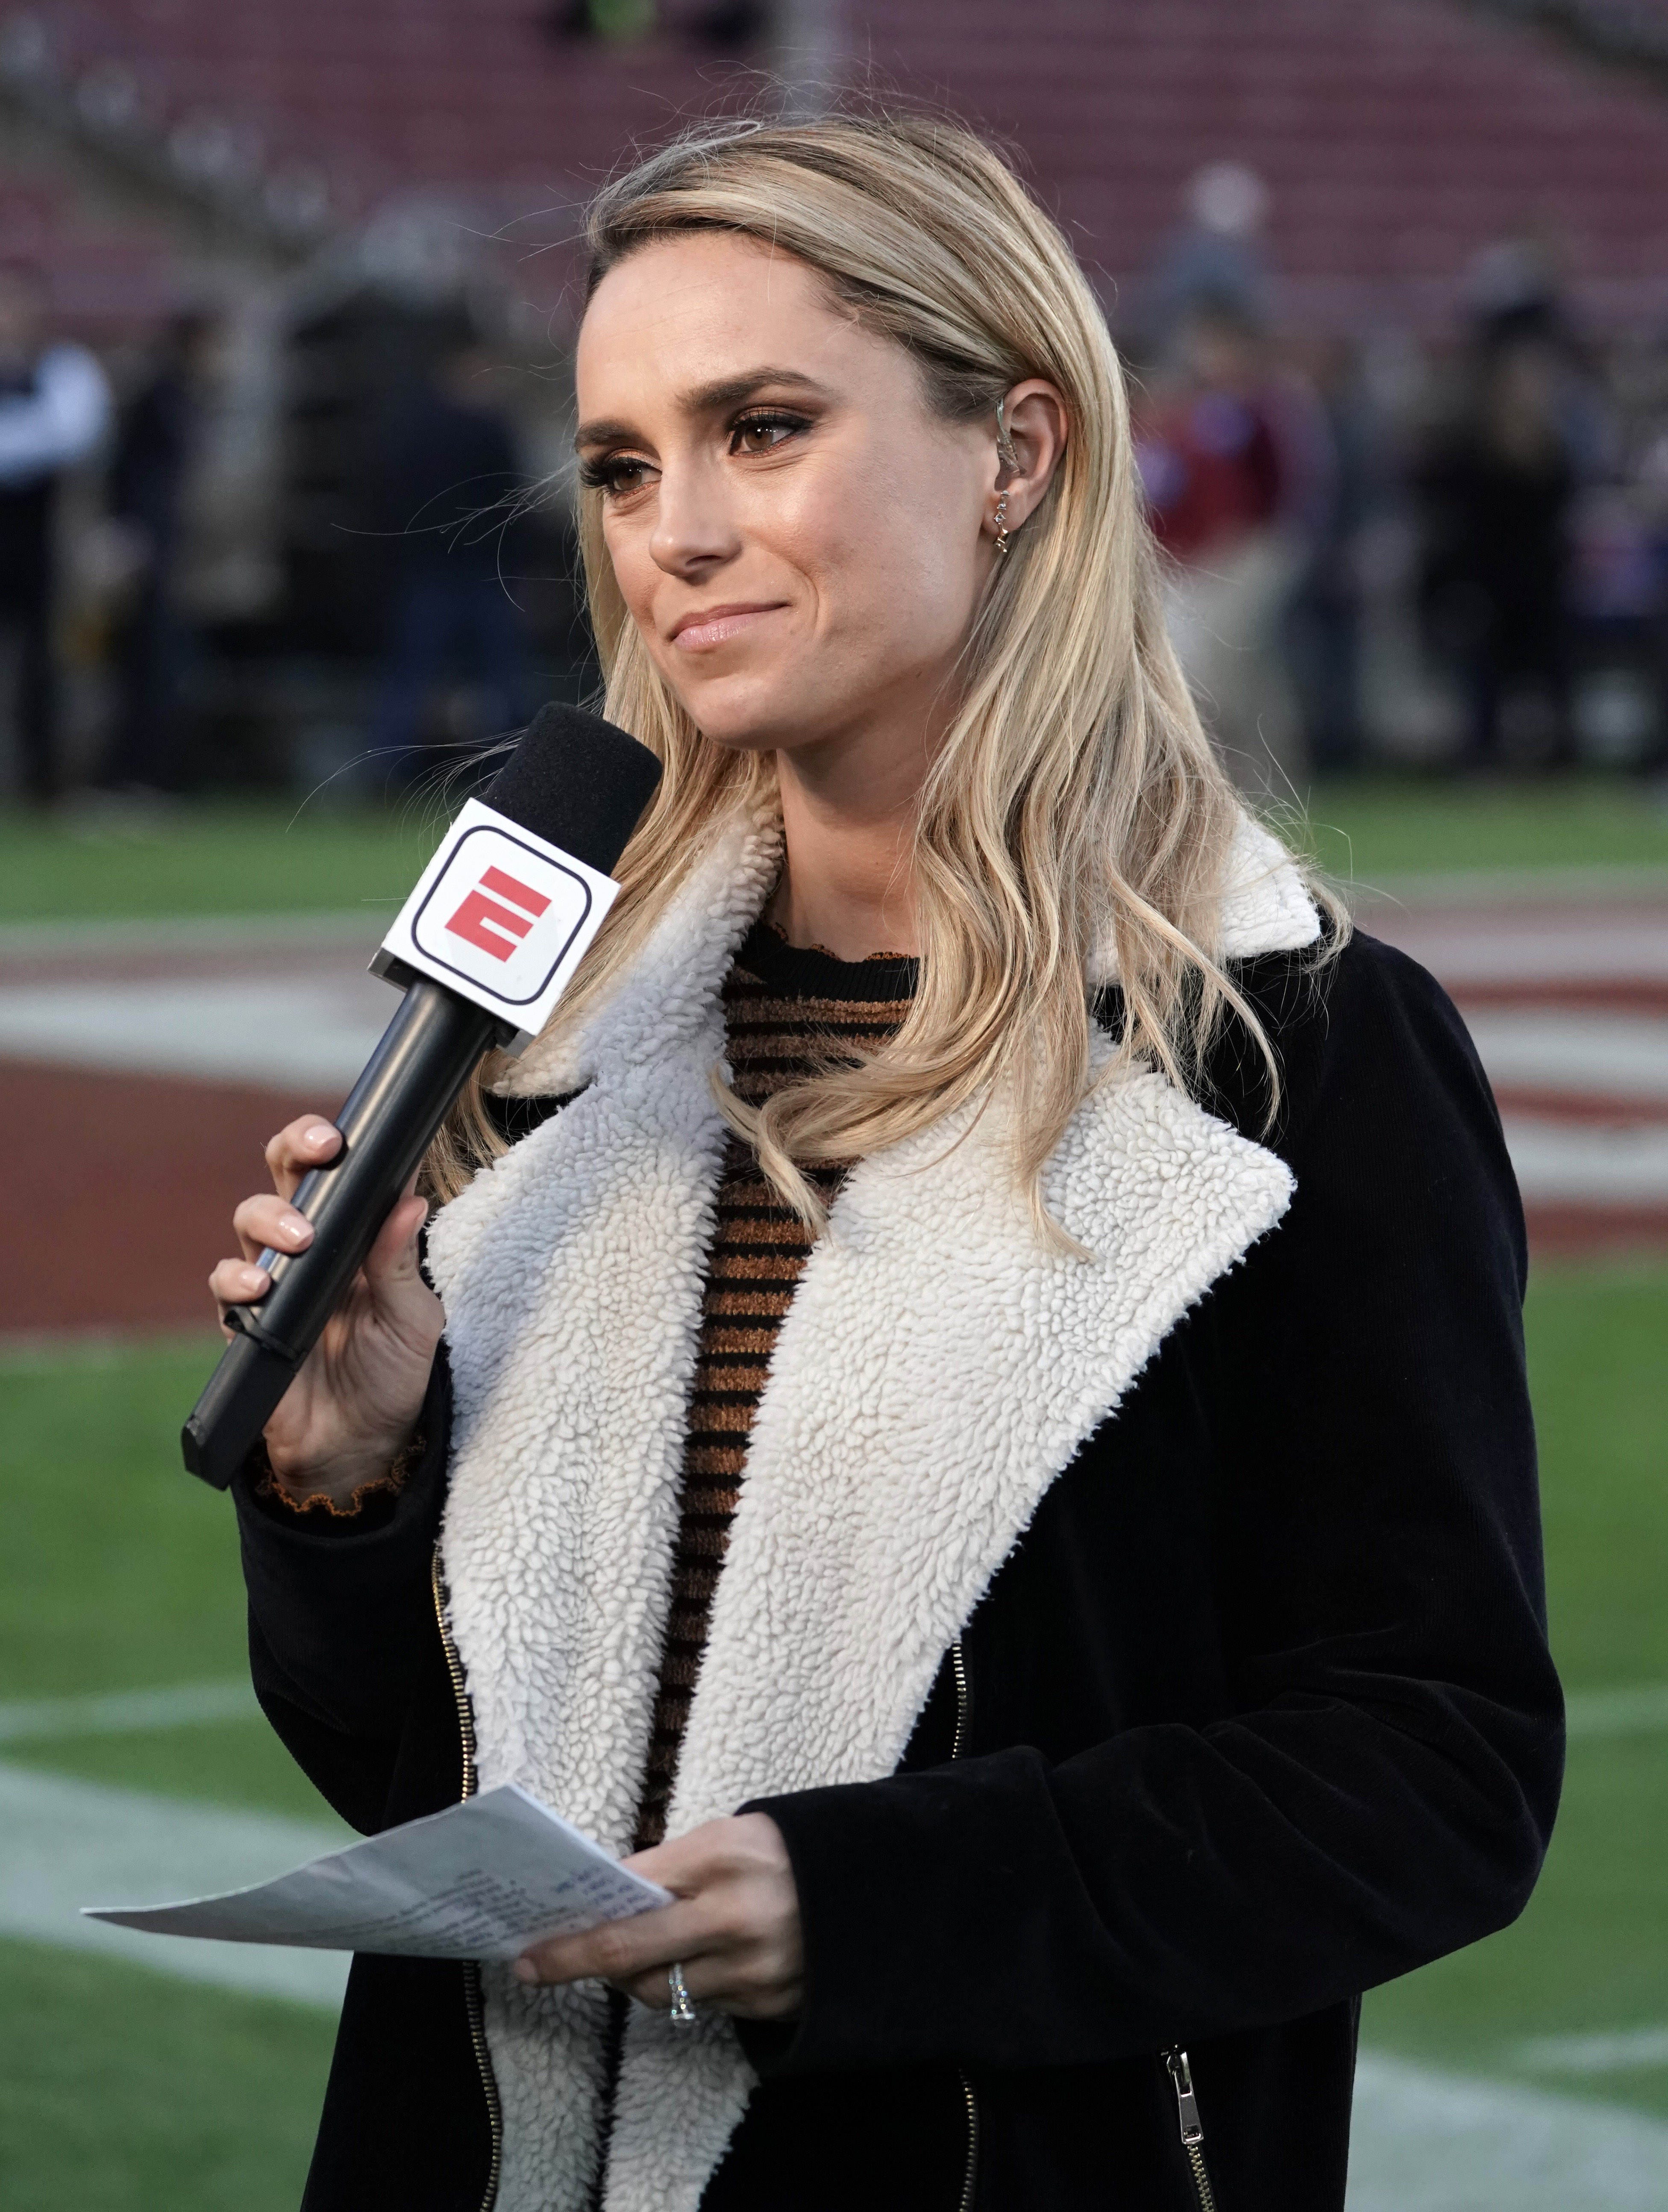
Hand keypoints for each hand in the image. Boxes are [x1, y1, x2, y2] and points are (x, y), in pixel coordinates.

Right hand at [208, 1114, 443, 1504]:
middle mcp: (311, 1247)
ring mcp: (276, 1279)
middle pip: (287, 1175)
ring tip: (299, 1238)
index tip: (351, 1130)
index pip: (343, 1173)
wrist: (360, 1446)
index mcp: (357, 1237)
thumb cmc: (392, 1375)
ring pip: (251, 1218)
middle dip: (295, 1148)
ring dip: (271, 1217)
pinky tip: (260, 1286)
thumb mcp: (413, 1320)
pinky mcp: (246, 1320)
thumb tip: (411, 1200)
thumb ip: (401, 1263)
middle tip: (321, 1149)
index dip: (340, 1142)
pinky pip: (227, 1284)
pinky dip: (238, 1278)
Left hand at [513, 1813, 802, 2021]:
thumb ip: (669, 1867)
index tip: (532, 1944)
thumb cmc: (785, 1851)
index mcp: (724, 1858)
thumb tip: (605, 1897)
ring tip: (622, 1959)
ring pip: (660, 1992)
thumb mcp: (730, 1836)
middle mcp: (736, 1919)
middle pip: (631, 1956)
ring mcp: (753, 1971)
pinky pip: (700, 2007)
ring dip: (630, 1978)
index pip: (630, 1900)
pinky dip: (682, 1987)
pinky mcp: (768, 2006)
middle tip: (534, 1968)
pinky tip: (684, 1966)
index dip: (576, 1928)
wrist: (875, 1889)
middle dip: (573, 1963)